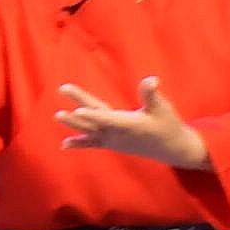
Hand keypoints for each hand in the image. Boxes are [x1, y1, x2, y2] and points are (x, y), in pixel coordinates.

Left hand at [55, 75, 211, 169]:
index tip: (77, 110)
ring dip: (74, 125)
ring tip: (57, 116)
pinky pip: (94, 144)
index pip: (107, 118)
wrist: (172, 149)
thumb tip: (151, 80)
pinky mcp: (113, 144)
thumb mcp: (163, 108)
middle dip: (77, 113)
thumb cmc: (168, 125)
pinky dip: (79, 144)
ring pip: (90, 131)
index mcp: (129, 124)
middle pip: (94, 120)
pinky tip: (64, 145)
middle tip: (61, 101)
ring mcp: (114, 140)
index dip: (92, 115)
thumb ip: (152, 95)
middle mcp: (118, 134)